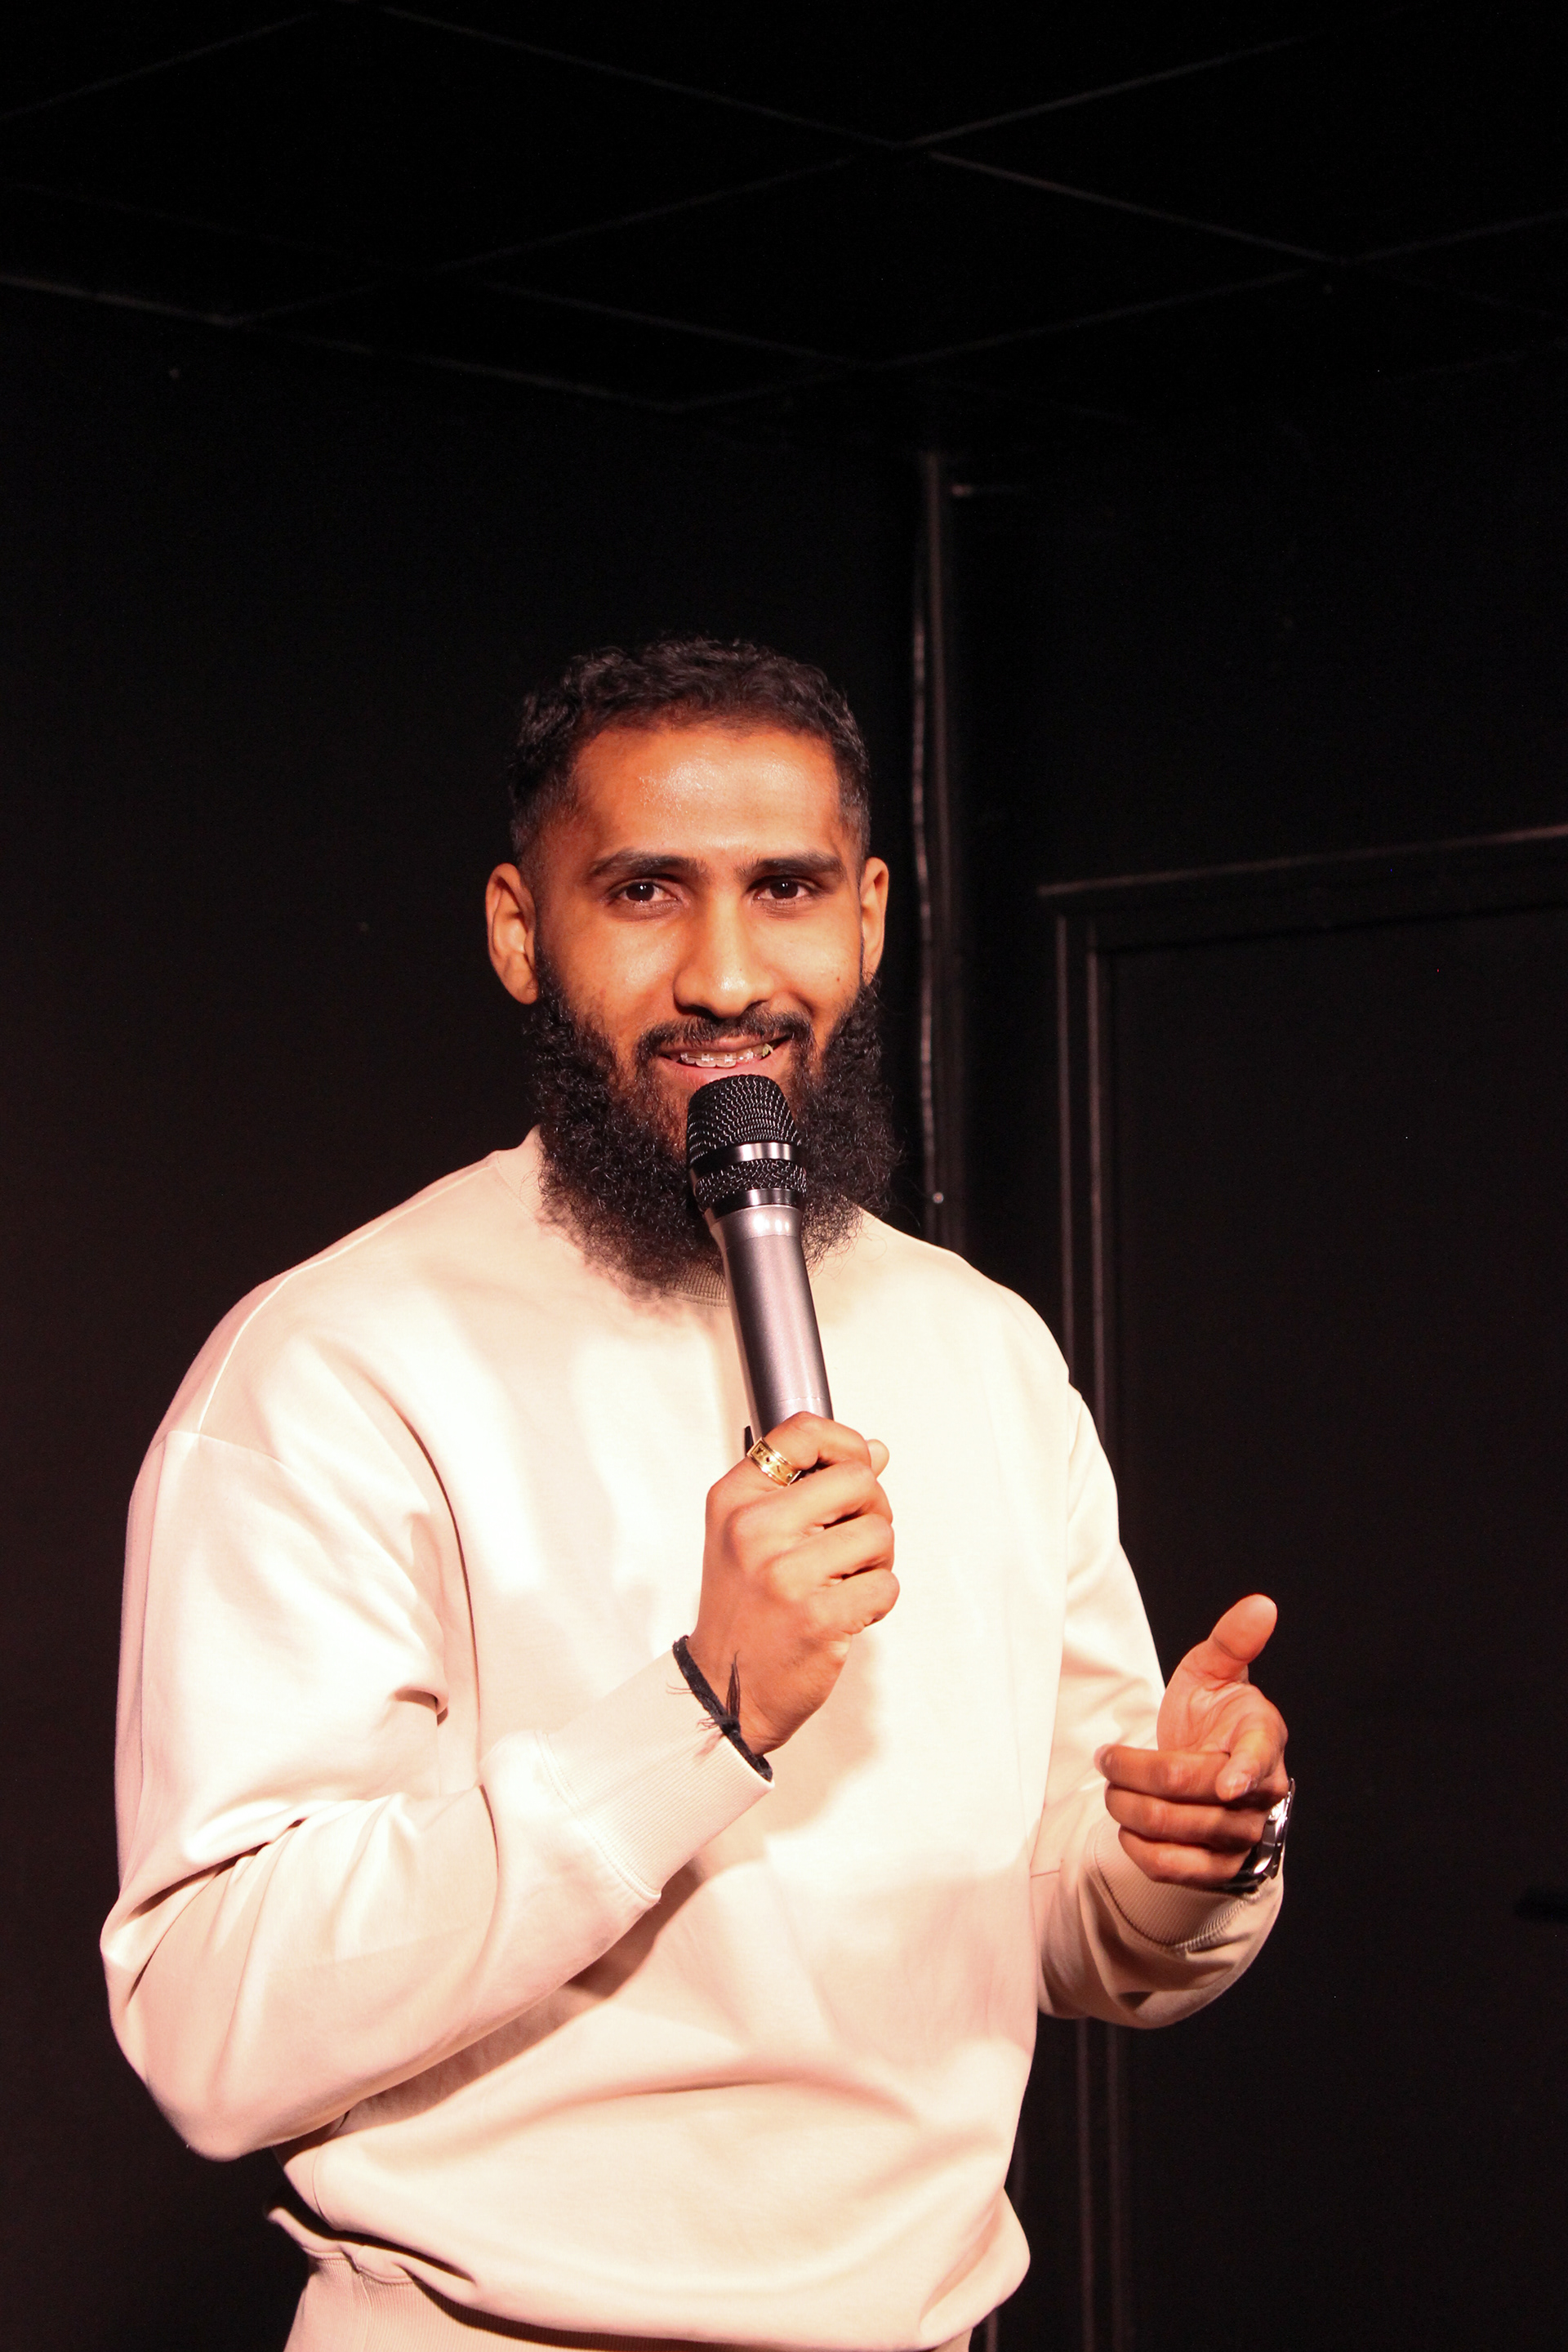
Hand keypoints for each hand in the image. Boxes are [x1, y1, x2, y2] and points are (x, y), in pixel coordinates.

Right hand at [688, 1413, 898, 1754]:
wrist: (723, 1691)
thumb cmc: (742, 1611)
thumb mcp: (749, 1536)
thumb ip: (808, 1488)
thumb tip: (875, 1453)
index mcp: (736, 1500)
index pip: (802, 1432)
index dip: (846, 1443)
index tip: (855, 1466)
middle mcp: (755, 1530)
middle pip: (857, 1479)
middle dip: (872, 1509)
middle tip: (852, 1541)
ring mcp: (786, 1574)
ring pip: (879, 1532)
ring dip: (877, 1560)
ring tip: (844, 1582)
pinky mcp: (819, 1617)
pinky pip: (886, 1585)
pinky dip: (877, 1601)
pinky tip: (845, 1611)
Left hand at [1098, 1594, 1289, 1890]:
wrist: (1211, 1772)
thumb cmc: (1213, 1717)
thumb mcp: (1215, 1673)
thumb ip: (1232, 1641)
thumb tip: (1262, 1604)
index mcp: (1262, 1739)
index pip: (1256, 1759)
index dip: (1242, 1771)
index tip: (1225, 1781)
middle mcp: (1260, 1793)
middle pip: (1188, 1789)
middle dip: (1134, 1772)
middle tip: (1107, 1758)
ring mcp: (1242, 1834)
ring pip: (1177, 1829)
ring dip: (1129, 1808)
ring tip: (1112, 1787)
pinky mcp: (1219, 1868)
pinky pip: (1176, 1869)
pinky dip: (1141, 1850)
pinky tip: (1127, 1828)